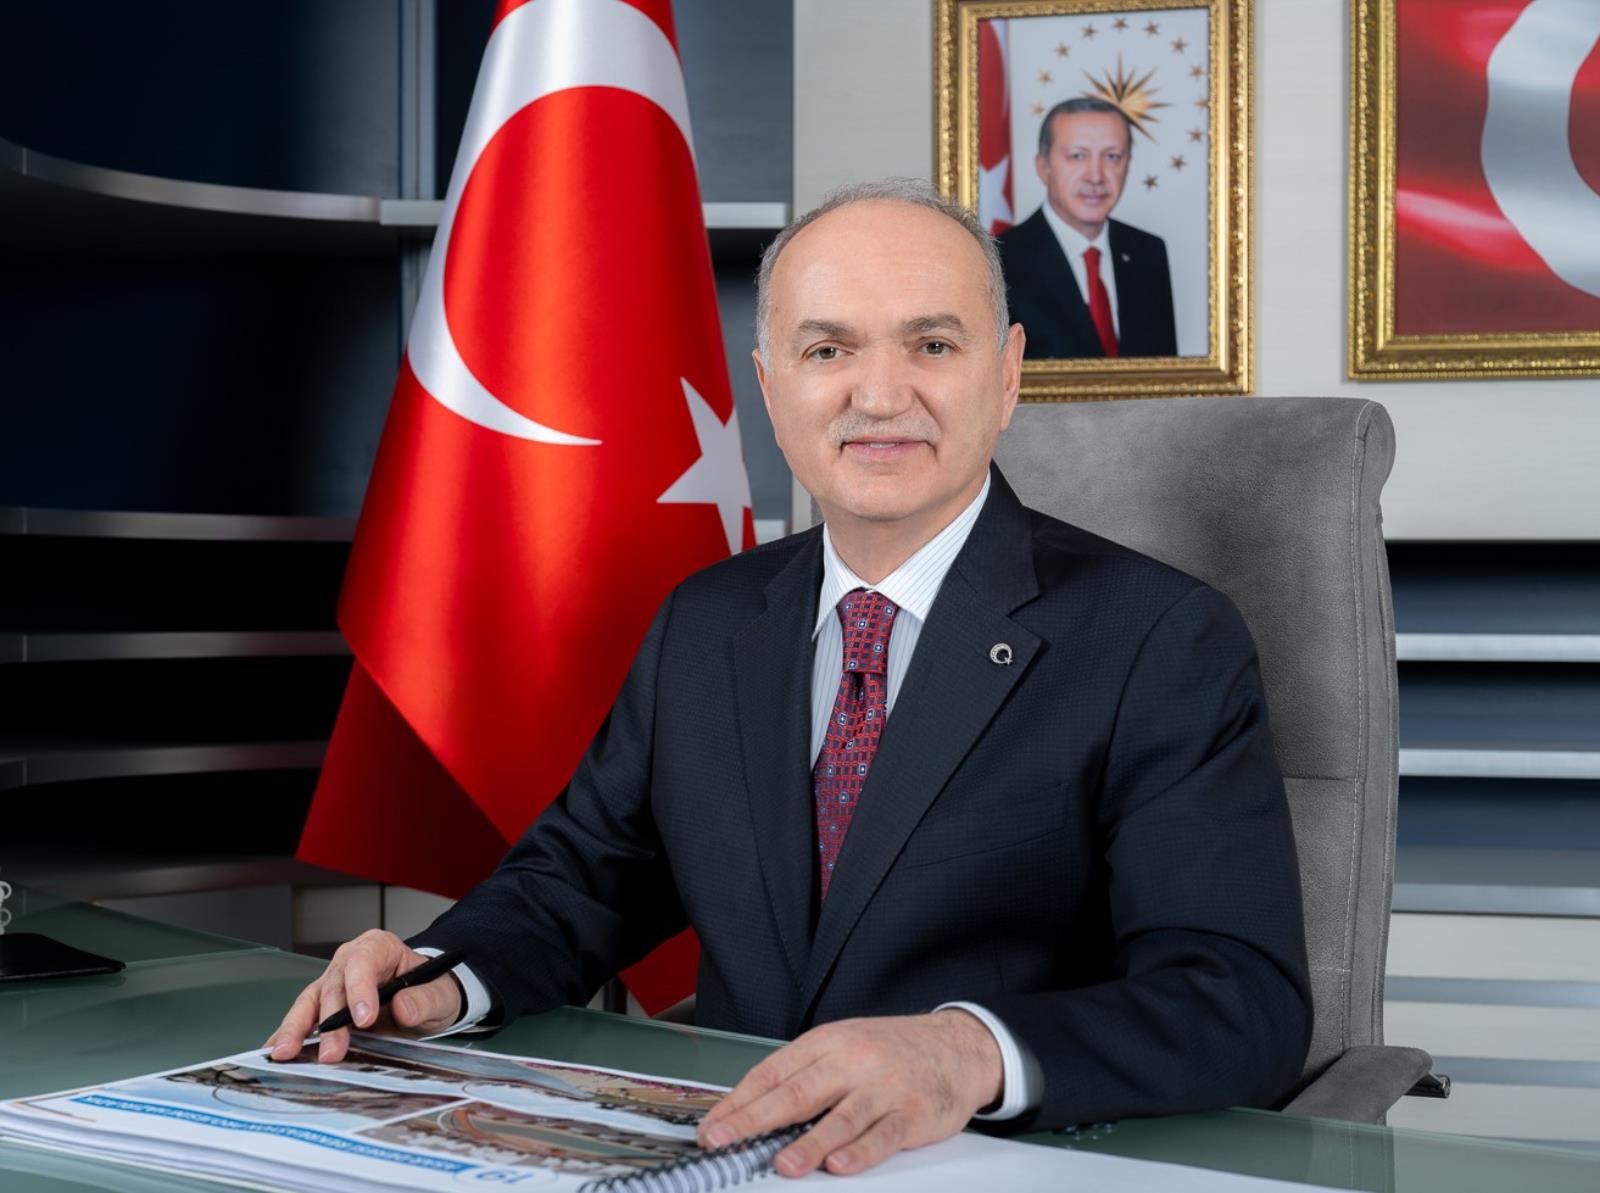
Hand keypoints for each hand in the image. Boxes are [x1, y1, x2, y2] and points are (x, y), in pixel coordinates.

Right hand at [262, 930, 462, 1064]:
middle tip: (331, 1053)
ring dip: (297, 1028)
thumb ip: (425, 1000)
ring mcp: (333, 983)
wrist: (425, 999)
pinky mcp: (322, 1006)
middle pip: (333, 986)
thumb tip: (403, 1007)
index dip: (360, 989)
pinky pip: (303, 1018)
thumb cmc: (430, 989)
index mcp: (379, 947)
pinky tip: (275, 1051)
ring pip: (310, 1002)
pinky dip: (289, 1034)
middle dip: (330, 1022)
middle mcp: (349, 961)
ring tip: (286, 1052)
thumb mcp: (440, 995)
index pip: (364, 961)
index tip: (364, 1019)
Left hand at [696, 1010, 1001, 1177]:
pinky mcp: (913, 1112)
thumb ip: (805, 1073)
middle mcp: (853, 1060)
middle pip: (798, 1092)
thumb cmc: (892, 1051)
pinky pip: (883, 1135)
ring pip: (841, 1117)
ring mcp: (884, 1087)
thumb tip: (754, 1107)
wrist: (958, 1047)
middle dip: (754, 1119)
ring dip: (809, 1143)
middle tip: (723, 1139)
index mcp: (828, 1042)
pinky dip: (860, 1152)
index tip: (713, 1125)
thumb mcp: (845, 1045)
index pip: (774, 1072)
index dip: (739, 1101)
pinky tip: (839, 1165)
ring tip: (782, 1165)